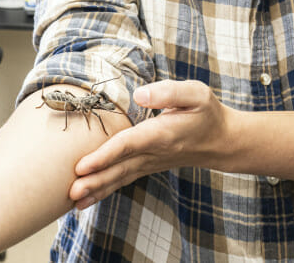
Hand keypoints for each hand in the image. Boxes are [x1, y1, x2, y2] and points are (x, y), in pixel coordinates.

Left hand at [68, 79, 233, 208]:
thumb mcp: (195, 94)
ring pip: (119, 178)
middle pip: (119, 168)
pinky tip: (87, 199)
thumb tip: (139, 94)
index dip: (104, 156)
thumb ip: (168, 92)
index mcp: (161, 134)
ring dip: (96, 189)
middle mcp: (153, 153)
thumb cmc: (207, 113)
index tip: (82, 166)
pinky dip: (105, 190)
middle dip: (94, 181)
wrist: (223, 141)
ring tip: (72, 202)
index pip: (128, 146)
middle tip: (70, 192)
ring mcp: (150, 163)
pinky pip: (124, 179)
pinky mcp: (147, 166)